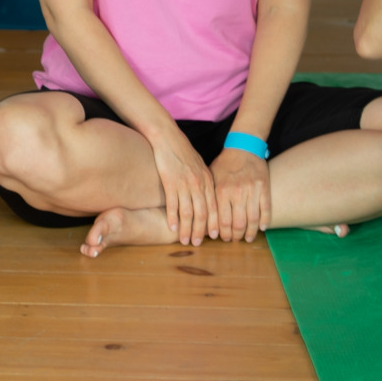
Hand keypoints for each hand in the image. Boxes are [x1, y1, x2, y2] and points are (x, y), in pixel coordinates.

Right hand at [148, 127, 218, 245]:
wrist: (167, 137)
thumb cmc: (182, 150)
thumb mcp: (198, 165)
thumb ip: (203, 181)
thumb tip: (206, 196)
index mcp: (208, 180)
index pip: (214, 207)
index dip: (214, 223)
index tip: (214, 236)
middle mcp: (199, 184)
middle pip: (203, 213)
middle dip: (200, 231)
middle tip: (197, 243)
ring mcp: (185, 183)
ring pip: (188, 212)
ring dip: (186, 228)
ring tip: (183, 240)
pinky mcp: (170, 181)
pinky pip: (173, 204)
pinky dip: (173, 217)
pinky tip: (171, 226)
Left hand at [210, 148, 270, 241]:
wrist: (243, 148)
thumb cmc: (224, 165)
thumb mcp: (211, 177)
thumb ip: (208, 195)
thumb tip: (199, 215)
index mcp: (221, 191)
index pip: (221, 220)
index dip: (221, 232)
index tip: (220, 238)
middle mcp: (236, 193)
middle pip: (237, 223)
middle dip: (234, 236)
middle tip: (233, 240)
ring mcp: (252, 191)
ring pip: (252, 220)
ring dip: (249, 232)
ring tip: (246, 238)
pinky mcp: (264, 189)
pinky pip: (266, 210)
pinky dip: (264, 222)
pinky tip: (261, 228)